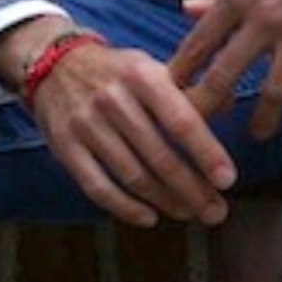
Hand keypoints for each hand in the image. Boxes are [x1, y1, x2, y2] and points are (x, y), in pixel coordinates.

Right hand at [6, 28, 234, 227]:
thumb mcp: (151, 67)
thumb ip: (188, 89)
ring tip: (189, 212)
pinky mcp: (65, 147)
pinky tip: (149, 217)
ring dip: (166, 201)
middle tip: (216, 211)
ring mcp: (86, 124)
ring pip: (133, 176)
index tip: (227, 180)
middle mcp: (113, 99)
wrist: (53, 64)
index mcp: (142, 75)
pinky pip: (98, 187)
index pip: (181, 120)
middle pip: (160, 157)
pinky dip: (125, 208)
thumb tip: (228, 105)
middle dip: (192, 190)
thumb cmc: (116, 72)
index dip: (207, 153)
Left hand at [171, 0, 281, 143]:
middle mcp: (263, 16)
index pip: (198, 44)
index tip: (169, 99)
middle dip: (209, 109)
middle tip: (201, 136)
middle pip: (225, 75)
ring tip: (259, 135)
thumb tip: (186, 10)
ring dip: (264, 120)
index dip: (181, 76)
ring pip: (274, 90)